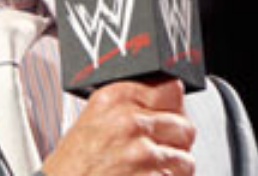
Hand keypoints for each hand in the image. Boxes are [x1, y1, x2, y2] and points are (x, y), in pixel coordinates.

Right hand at [41, 79, 195, 175]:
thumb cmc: (72, 167)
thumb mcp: (92, 121)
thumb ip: (129, 105)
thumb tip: (168, 103)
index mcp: (115, 98)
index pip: (172, 89)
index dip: (173, 109)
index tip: (167, 119)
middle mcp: (129, 122)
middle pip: (185, 126)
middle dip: (175, 144)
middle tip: (155, 155)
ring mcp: (141, 153)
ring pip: (185, 158)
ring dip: (172, 170)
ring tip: (147, 173)